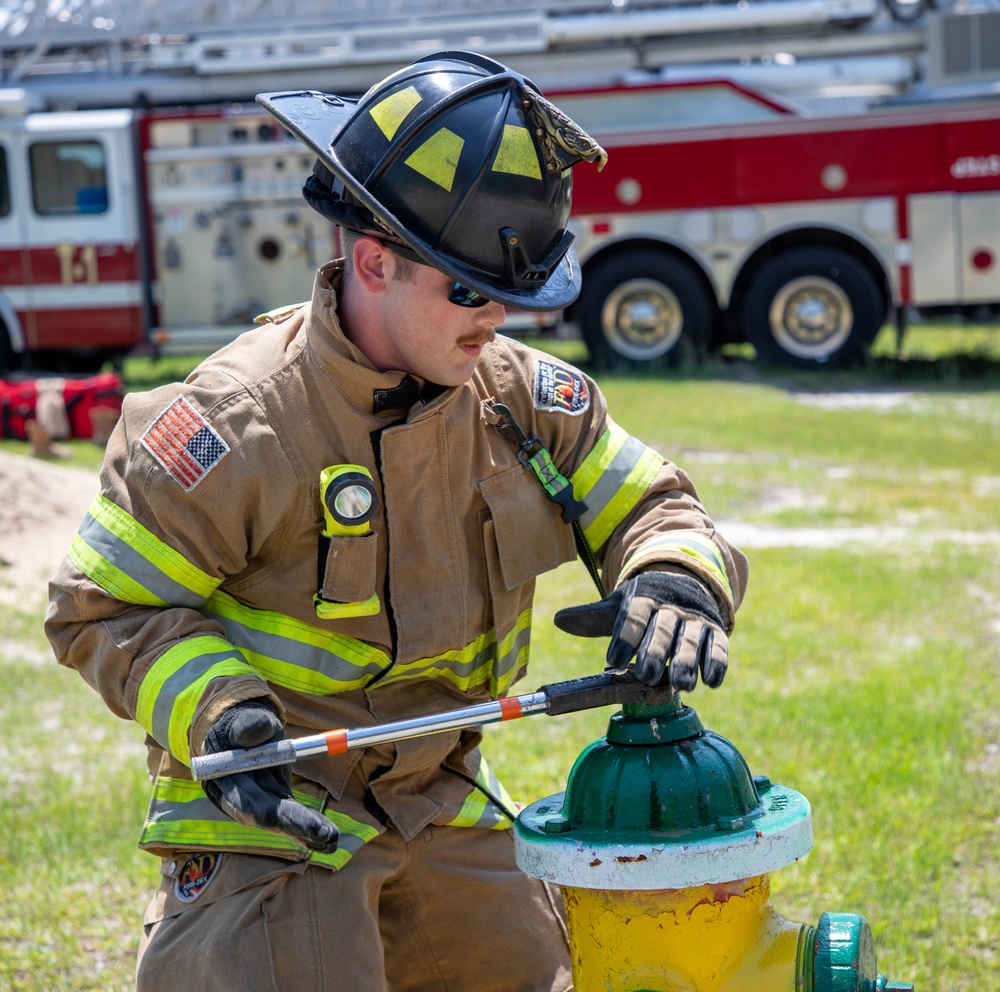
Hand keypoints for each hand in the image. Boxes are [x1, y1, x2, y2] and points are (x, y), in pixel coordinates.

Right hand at [201, 701, 338, 853]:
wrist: (242, 733)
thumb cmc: (241, 726)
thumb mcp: (244, 720)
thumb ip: (249, 725)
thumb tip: (258, 731)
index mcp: (227, 782)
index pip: (247, 803)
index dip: (270, 813)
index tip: (293, 818)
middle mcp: (241, 800)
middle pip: (269, 819)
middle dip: (296, 827)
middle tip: (325, 835)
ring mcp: (260, 804)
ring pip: (283, 822)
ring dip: (307, 832)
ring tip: (332, 840)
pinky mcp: (277, 804)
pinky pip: (294, 817)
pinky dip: (311, 827)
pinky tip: (329, 838)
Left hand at [553, 571, 727, 689]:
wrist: (684, 583)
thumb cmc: (644, 605)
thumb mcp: (619, 606)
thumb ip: (592, 617)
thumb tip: (558, 620)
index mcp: (643, 600)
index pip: (633, 617)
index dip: (623, 639)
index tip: (613, 661)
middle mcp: (670, 609)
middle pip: (661, 630)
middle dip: (655, 652)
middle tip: (646, 675)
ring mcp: (694, 620)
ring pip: (690, 640)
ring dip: (686, 662)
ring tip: (681, 685)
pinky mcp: (715, 631)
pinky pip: (718, 646)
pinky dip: (716, 664)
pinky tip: (711, 682)